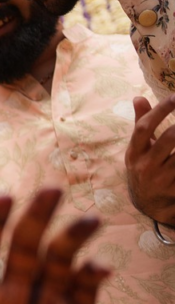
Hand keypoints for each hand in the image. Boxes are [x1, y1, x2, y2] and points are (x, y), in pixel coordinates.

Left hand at [0, 189, 108, 303]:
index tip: (2, 199)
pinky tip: (99, 269)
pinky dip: (93, 274)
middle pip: (23, 245)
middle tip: (49, 190)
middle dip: (34, 216)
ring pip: (59, 259)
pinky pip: (86, 289)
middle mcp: (12, 296)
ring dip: (72, 237)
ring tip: (88, 220)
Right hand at [127, 95, 174, 226]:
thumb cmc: (146, 168)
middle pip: (169, 138)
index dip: (160, 110)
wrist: (149, 205)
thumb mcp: (138, 150)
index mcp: (134, 153)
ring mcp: (161, 179)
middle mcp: (145, 166)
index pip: (144, 127)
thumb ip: (140, 124)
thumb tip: (138, 98)